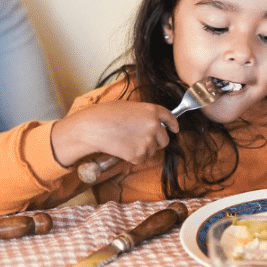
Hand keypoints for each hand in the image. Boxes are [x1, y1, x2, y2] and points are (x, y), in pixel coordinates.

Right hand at [50, 101, 179, 168]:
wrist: (93, 127)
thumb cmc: (105, 114)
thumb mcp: (128, 106)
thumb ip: (143, 114)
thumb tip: (149, 122)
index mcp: (152, 110)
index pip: (170, 118)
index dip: (173, 125)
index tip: (174, 129)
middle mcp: (154, 126)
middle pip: (165, 139)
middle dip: (156, 141)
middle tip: (141, 139)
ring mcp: (148, 141)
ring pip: (152, 151)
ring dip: (143, 149)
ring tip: (126, 141)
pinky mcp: (139, 155)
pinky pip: (142, 159)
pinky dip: (134, 157)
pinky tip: (122, 148)